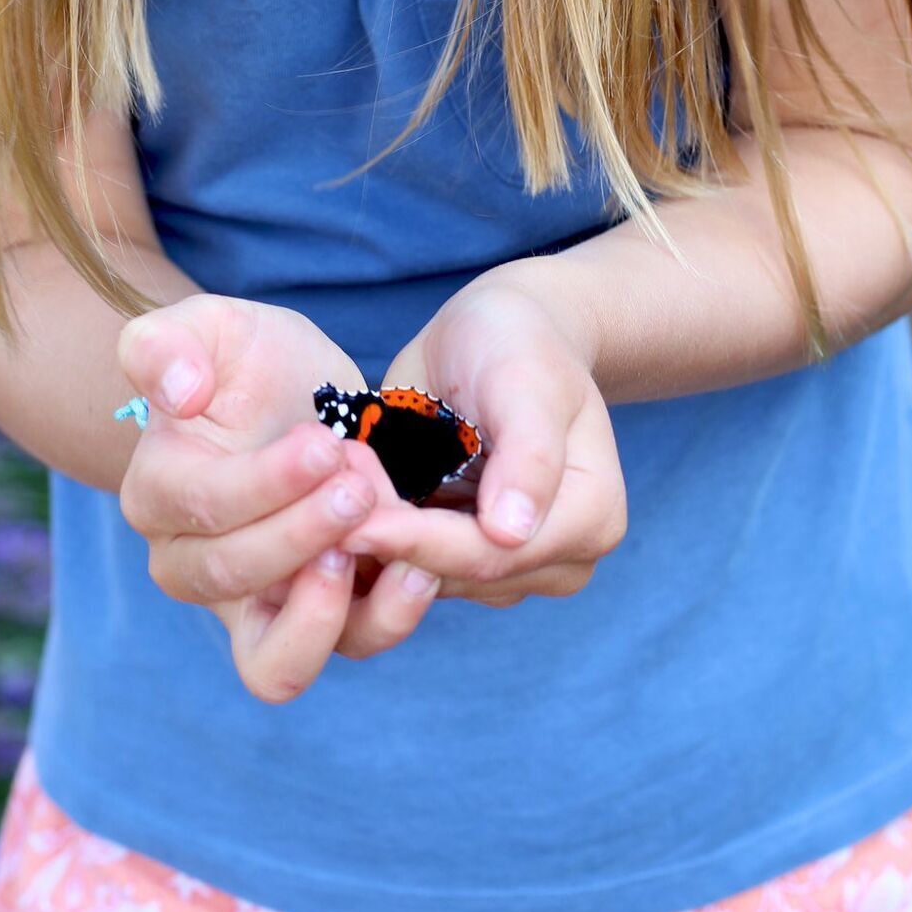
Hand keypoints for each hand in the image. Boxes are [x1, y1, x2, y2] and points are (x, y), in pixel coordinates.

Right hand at [116, 295, 440, 701]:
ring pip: (278, 660)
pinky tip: (420, 568)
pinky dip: (384, 619)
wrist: (299, 399)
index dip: (264, 484)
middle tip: (359, 485)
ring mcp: (252, 605)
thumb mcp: (210, 327)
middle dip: (302, 534)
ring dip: (335, 609)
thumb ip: (166, 344)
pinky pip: (340, 648)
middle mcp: (191, 567)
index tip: (323, 444)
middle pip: (234, 580)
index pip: (201, 508)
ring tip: (390, 547)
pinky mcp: (315, 619)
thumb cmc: (247, 363)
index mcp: (156, 495)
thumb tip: (175, 394)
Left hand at [328, 274, 626, 645]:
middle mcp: (559, 558)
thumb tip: (512, 532)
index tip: (350, 520)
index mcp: (592, 518)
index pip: (493, 553)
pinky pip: (411, 564)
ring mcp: (513, 565)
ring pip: (428, 577)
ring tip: (330, 478)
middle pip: (457, 572)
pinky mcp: (465, 558)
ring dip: (373, 534)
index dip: (419, 542)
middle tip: (319, 491)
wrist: (499, 334)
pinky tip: (340, 493)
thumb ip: (528, 451)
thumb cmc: (518, 342)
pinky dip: (375, 531)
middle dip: (386, 536)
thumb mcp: (525, 378)